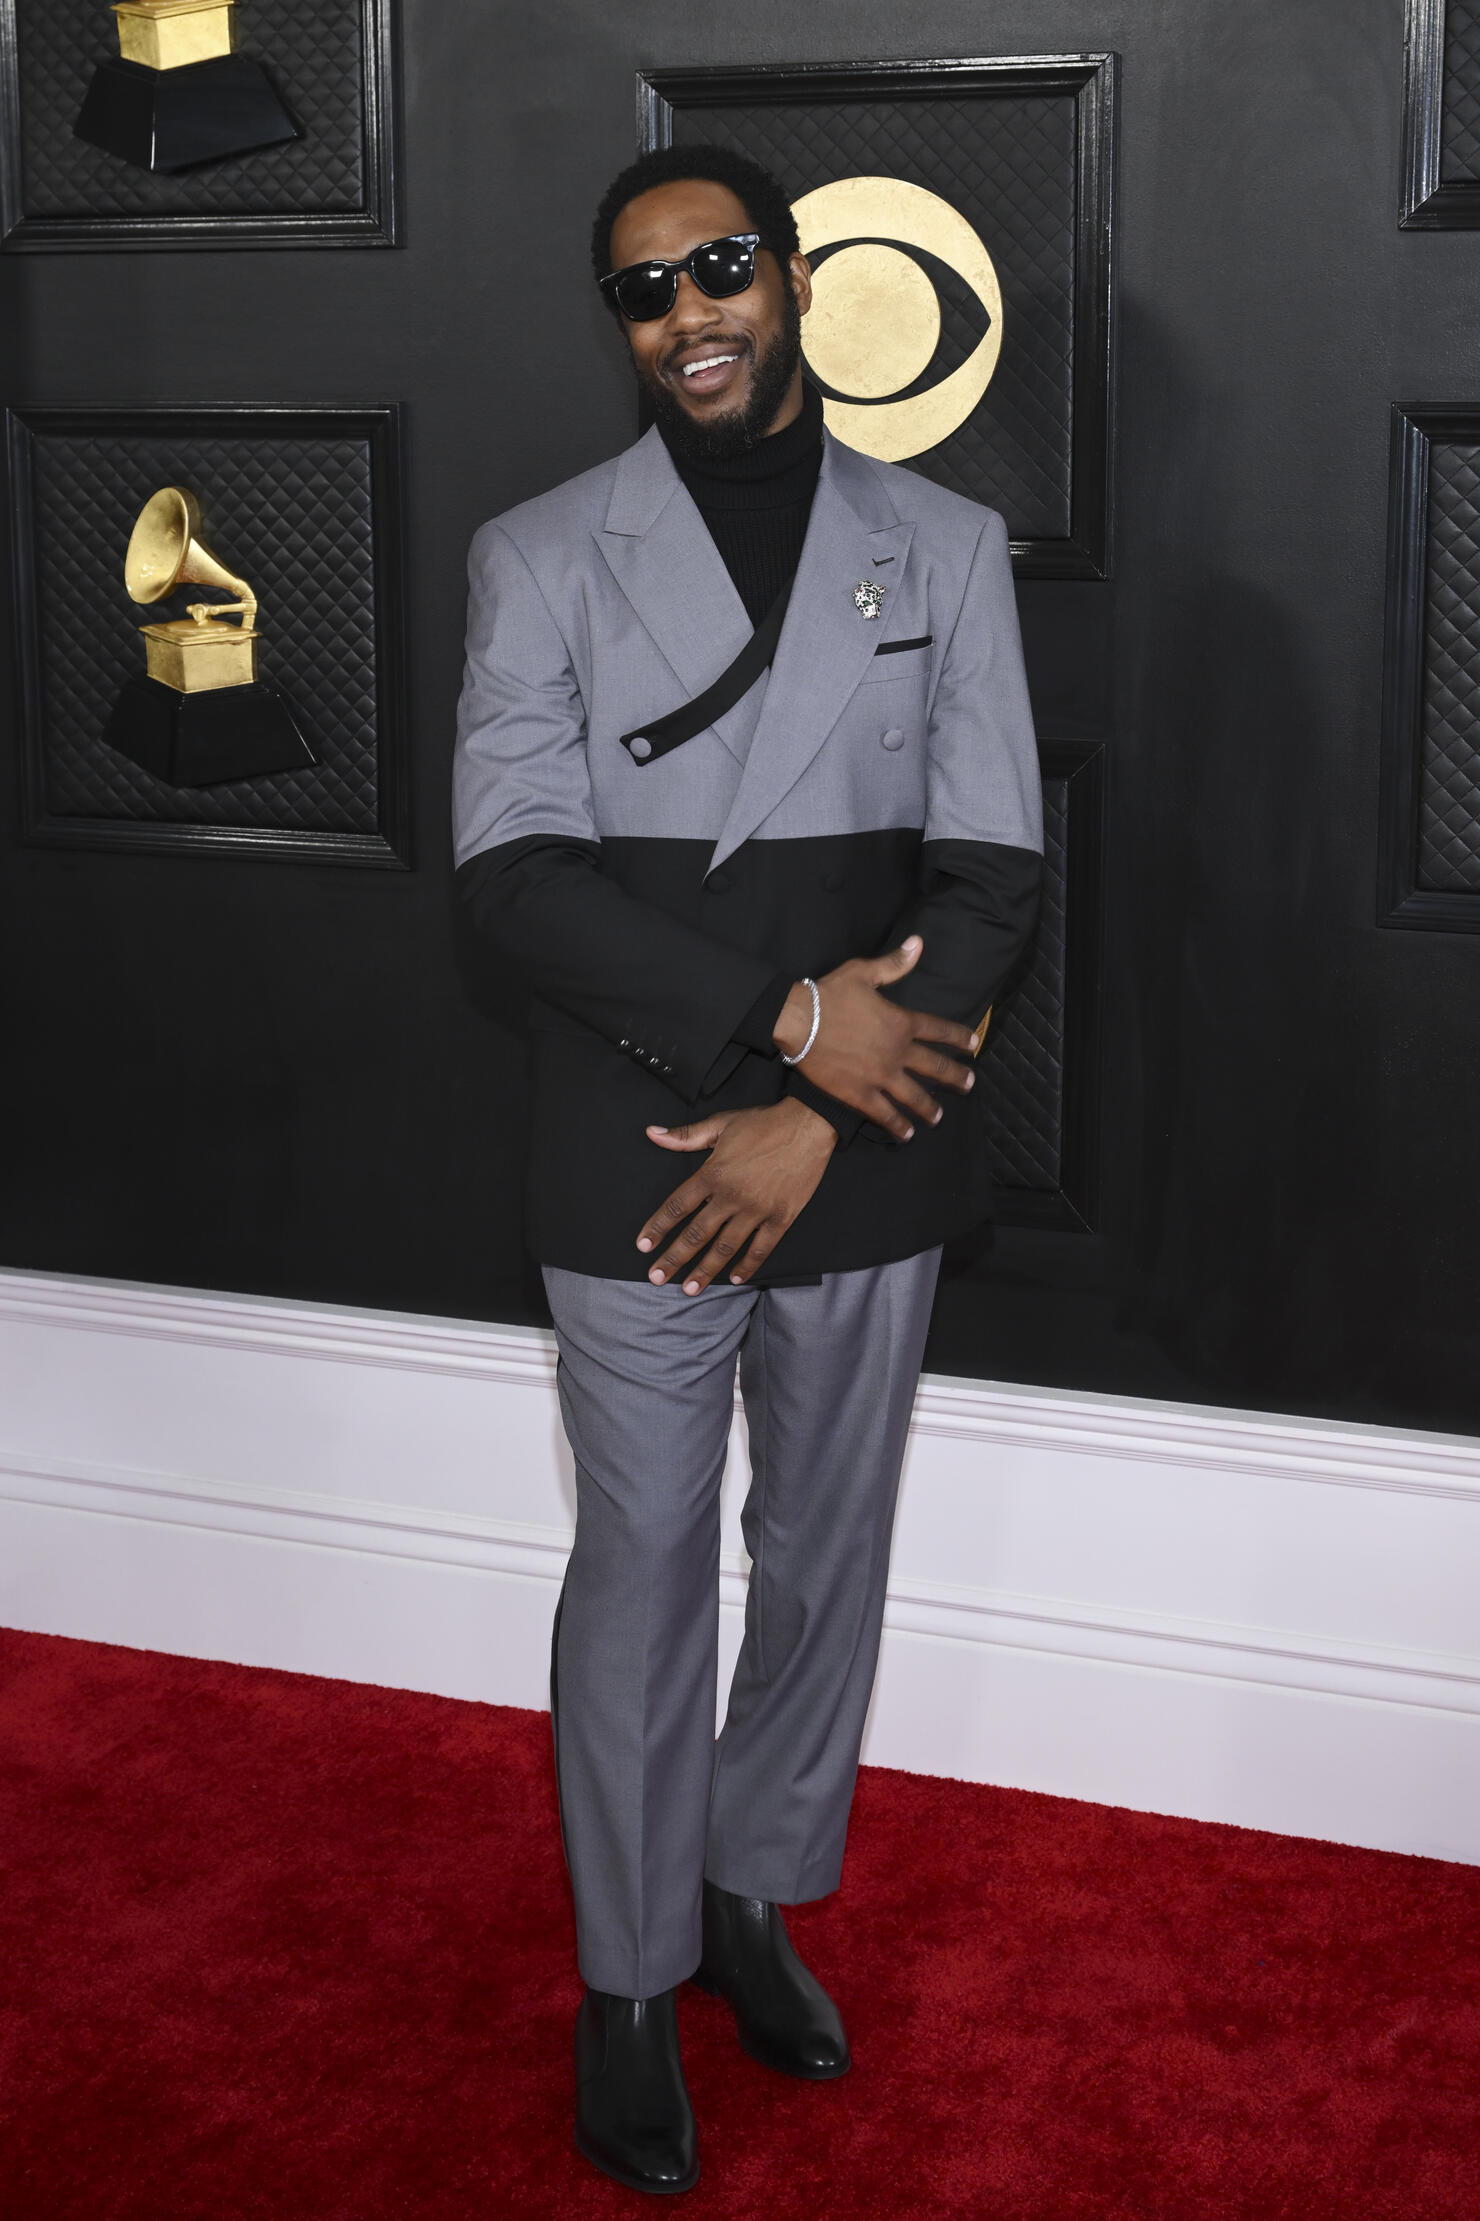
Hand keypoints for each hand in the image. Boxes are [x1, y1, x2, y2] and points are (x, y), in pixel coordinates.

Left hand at [636, 1099, 836, 1292]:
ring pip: (725, 1247)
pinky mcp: (781, 1217)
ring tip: (690, 1288)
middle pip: (696, 1234)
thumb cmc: (764, 1123)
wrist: (809, 1124)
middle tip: (657, 1278)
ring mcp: (757, 1209)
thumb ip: (685, 1136)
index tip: (643, 1246)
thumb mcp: (721, 1124)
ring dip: (705, 1270)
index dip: (657, 1228)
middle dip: (674, 1259)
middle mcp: (731, 1196)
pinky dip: (747, 1265)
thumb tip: (652, 1133)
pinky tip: (735, 1279)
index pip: (677, 1207)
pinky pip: (761, 1248)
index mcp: (713, 1173)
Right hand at [773, 935, 980, 1142]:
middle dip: (955, 1077)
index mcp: (901, 1022)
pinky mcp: (860, 1094)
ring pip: (913, 1096)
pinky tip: (906, 1134)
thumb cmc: (829, 995)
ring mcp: (881, 1076)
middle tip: (969, 1085)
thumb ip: (894, 964)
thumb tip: (919, 943)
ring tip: (938, 1118)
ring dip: (929, 1108)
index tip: (973, 1045)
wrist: (798, 1021)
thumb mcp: (863, 972)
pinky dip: (897, 1125)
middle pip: (935, 1068)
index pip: (939, 1030)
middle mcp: (898, 1052)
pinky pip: (884, 1114)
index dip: (958, 1038)